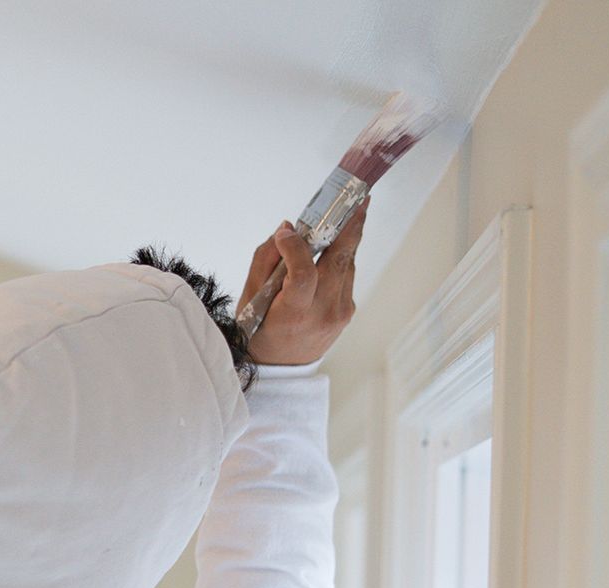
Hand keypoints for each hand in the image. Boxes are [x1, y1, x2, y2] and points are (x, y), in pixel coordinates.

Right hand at [239, 199, 365, 365]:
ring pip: (347, 263)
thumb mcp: (250, 299)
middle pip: (341, 260)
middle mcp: (323, 313)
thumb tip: (286, 228)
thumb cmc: (259, 331)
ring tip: (344, 211)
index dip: (297, 247)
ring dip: (344, 238)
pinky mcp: (348, 310)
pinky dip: (338, 257)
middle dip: (350, 225)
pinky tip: (330, 247)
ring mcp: (340, 312)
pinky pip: (346, 274)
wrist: (281, 369)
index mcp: (295, 313)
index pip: (304, 274)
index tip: (287, 233)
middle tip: (358, 197)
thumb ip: (265, 261)